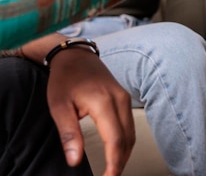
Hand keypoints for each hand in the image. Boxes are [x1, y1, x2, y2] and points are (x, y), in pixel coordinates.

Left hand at [47, 49, 133, 175]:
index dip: (113, 164)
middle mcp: (120, 100)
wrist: (75, 56)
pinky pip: (130, 125)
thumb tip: (75, 160)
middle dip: (120, 163)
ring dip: (124, 154)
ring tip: (112, 169)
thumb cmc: (65, 79)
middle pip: (128, 140)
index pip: (115, 141)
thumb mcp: (59, 107)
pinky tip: (116, 151)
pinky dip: (125, 142)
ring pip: (132, 134)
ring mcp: (125, 99)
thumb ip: (69, 134)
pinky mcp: (125, 99)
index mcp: (104, 103)